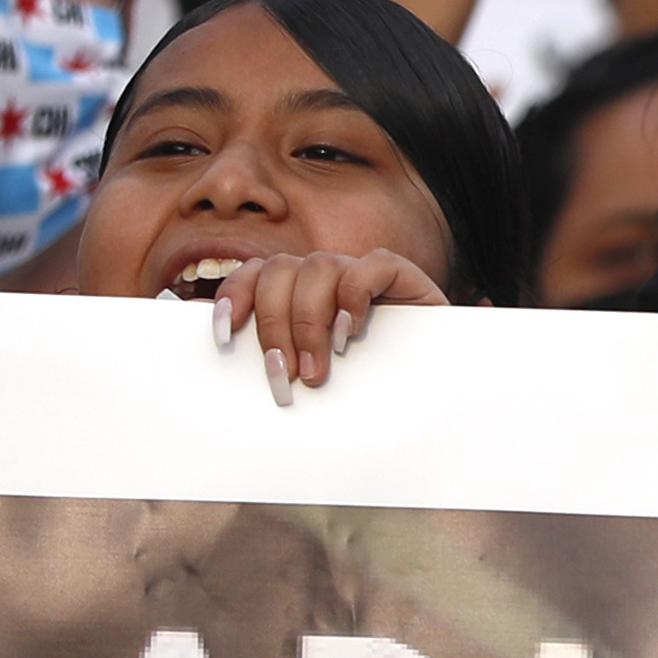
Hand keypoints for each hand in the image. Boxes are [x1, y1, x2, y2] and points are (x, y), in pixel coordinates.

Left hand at [212, 247, 447, 399]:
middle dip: (275, 325)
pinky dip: (353, 296)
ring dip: (309, 321)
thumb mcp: (310, 371)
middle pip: (279, 272)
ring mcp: (360, 273)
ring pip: (318, 266)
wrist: (434, 392)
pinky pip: (371, 266)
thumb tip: (225, 350)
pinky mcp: (401, 276)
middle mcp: (324, 277)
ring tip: (319, 368)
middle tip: (286, 376)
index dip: (233, 297)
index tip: (224, 336)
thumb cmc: (366, 388)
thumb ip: (277, 357)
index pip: (254, 274)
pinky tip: (351, 331)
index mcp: (296, 292)